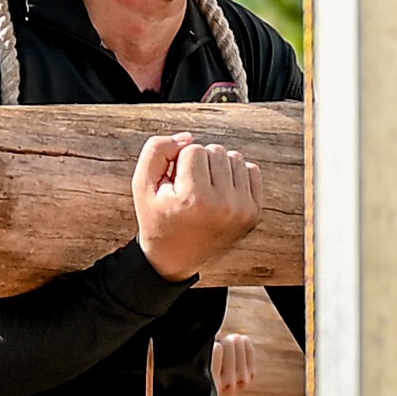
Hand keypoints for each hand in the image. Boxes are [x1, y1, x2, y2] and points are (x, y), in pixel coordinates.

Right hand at [130, 129, 265, 279]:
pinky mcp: (254, 213)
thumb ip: (157, 150)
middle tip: (188, 190)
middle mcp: (223, 205)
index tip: (174, 185)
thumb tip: (189, 137)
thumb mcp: (143, 184)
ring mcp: (242, 210)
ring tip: (204, 191)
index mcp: (194, 199)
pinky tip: (220, 193)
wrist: (174, 258)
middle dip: (199, 164)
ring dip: (218, 168)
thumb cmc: (158, 217)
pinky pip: (252, 171)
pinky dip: (235, 176)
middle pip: (215, 150)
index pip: (192, 149)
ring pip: (234, 157)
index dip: (178, 163)